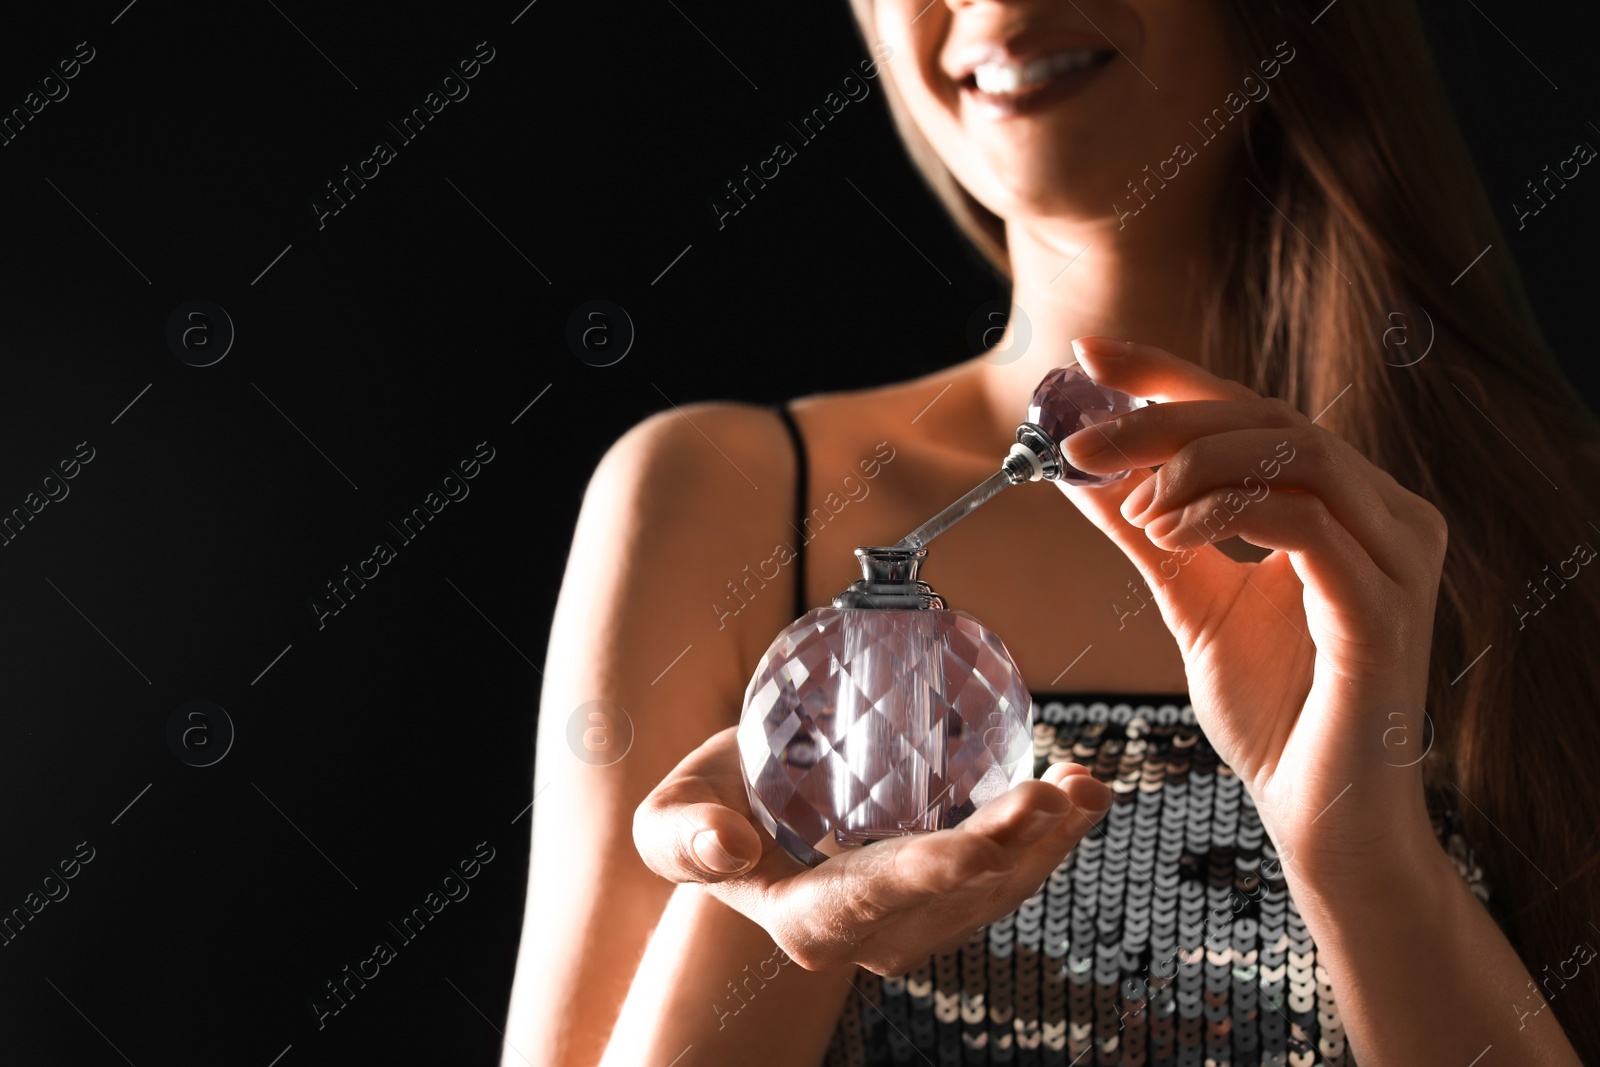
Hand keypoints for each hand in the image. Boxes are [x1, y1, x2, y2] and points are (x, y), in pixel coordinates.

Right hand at [633, 725, 1112, 974]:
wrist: (749, 805)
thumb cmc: (707, 813)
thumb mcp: (672, 817)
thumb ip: (685, 837)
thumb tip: (730, 846)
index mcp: (807, 919)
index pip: (873, 902)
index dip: (928, 878)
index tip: (976, 849)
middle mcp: (873, 931)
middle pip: (953, 897)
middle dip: (1011, 850)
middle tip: (1057, 794)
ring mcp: (919, 913)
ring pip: (996, 889)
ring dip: (1050, 842)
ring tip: (1085, 786)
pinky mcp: (951, 887)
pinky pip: (1012, 869)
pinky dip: (1052, 832)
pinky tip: (1082, 790)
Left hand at [1055, 336, 1449, 876]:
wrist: (1320, 816)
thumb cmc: (1273, 714)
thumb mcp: (1193, 602)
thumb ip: (1148, 534)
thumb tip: (1081, 474)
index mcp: (1348, 504)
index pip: (1256, 411)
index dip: (1172, 375)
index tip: (1091, 356)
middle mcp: (1387, 514)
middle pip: (1269, 418)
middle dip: (1162, 419)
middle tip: (1082, 442)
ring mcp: (1397, 554)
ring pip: (1293, 450)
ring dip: (1190, 464)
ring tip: (1130, 506)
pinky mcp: (1385, 603)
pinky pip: (1302, 519)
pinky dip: (1221, 511)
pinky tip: (1165, 532)